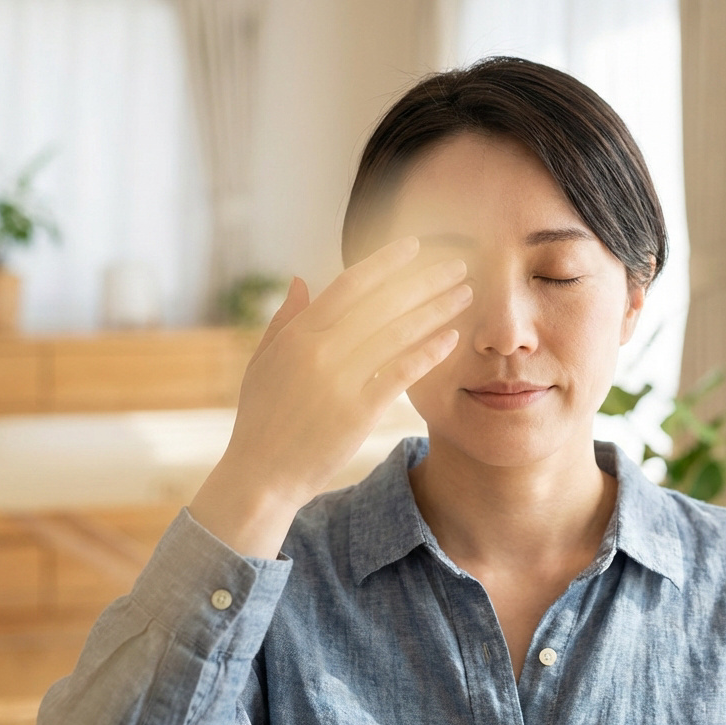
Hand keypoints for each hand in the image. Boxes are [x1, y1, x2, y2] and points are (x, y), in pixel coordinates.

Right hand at [190, 236, 470, 555]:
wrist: (261, 477)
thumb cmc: (261, 419)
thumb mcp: (263, 364)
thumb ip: (284, 320)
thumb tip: (303, 279)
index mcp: (298, 335)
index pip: (349, 285)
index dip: (385, 263)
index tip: (414, 247)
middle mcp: (320, 352)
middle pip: (383, 304)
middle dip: (424, 280)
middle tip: (457, 265)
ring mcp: (340, 382)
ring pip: (398, 334)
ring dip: (436, 310)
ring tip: (464, 294)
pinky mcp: (358, 413)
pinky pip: (401, 374)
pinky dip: (428, 353)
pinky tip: (451, 338)